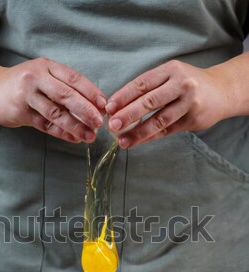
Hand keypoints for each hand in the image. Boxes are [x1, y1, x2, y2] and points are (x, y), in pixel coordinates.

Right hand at [0, 57, 106, 142]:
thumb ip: (63, 87)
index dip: (91, 92)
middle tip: (99, 122)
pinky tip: (74, 138)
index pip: (74, 78)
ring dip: (75, 126)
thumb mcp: (42, 77)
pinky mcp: (20, 113)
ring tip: (90, 136)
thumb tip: (93, 105)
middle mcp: (36, 78)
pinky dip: (62, 133)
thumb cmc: (23, 85)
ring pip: (56, 113)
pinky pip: (46, 125)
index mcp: (46, 66)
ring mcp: (27, 95)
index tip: (104, 105)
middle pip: (66, 95)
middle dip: (85, 110)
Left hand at [106, 60, 228, 147]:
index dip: (123, 96)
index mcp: (171, 70)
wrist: (222, 91)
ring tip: (122, 141)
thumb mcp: (171, 76)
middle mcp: (181, 84)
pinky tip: (136, 142)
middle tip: (112, 125)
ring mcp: (189, 103)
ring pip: (159, 120)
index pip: (142, 83)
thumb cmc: (188, 84)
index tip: (108, 107)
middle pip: (149, 102)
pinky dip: (149, 137)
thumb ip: (149, 88)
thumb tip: (118, 106)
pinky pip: (166, 131)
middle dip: (128, 115)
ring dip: (138, 132)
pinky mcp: (193, 120)